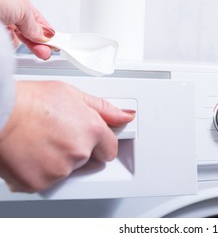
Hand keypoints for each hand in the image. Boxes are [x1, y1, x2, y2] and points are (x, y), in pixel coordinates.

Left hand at [0, 0, 53, 58]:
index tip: (56, 44)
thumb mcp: (24, 9)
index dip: (47, 33)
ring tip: (22, 43)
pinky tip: (7, 42)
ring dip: (19, 43)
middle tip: (44, 53)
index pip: (36, 21)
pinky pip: (3, 47)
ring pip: (13, 40)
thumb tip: (46, 36)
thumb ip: (36, 25)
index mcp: (15, 1)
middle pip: (25, 33)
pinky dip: (7, 46)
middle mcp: (5, 12)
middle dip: (37, 44)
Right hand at [0, 81, 135, 192]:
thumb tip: (126, 116)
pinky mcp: (40, 183)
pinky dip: (40, 171)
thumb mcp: (72, 94)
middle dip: (78, 150)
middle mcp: (79, 152)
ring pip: (67, 171)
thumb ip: (103, 108)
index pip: (111, 148)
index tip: (90, 139)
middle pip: (88, 160)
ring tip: (40, 141)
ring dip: (58, 161)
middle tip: (57, 134)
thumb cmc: (29, 101)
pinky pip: (47, 180)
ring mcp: (60, 170)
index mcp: (92, 130)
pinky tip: (31, 153)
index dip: (100, 143)